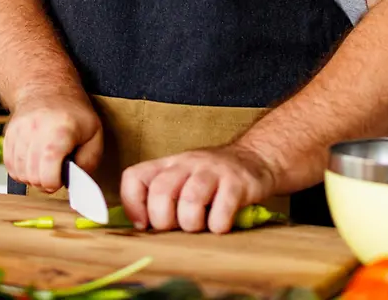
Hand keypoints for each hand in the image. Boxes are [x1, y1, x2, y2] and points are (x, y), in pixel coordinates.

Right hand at [3, 88, 102, 193]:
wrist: (48, 87)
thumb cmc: (73, 112)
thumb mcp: (95, 134)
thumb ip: (89, 161)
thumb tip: (75, 181)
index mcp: (60, 132)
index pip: (48, 175)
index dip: (56, 183)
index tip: (62, 176)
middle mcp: (35, 131)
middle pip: (32, 177)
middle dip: (45, 182)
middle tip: (54, 172)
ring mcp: (19, 132)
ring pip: (19, 173)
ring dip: (32, 176)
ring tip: (44, 166)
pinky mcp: (8, 134)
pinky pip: (9, 165)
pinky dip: (20, 169)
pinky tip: (33, 162)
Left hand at [120, 143, 276, 233]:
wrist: (254, 158)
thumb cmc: (212, 179)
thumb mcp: (182, 180)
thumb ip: (162, 198)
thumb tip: (142, 228)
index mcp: (168, 165)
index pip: (134, 178)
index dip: (133, 205)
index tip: (144, 224)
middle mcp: (187, 164)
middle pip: (161, 191)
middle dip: (164, 220)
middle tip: (176, 228)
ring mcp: (212, 171)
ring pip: (190, 200)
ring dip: (192, 223)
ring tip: (200, 226)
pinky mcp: (237, 183)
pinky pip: (222, 211)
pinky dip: (218, 225)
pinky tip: (221, 223)